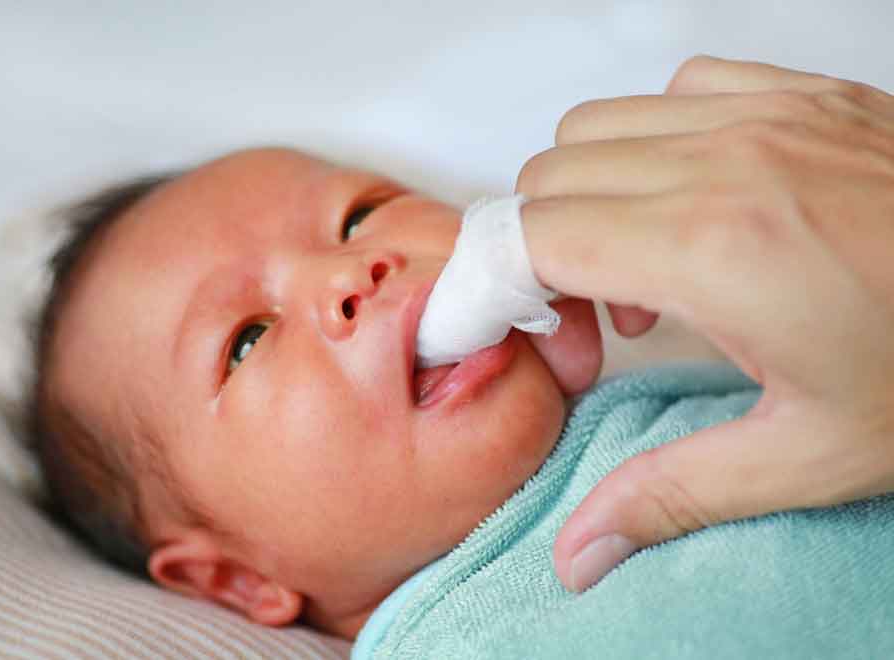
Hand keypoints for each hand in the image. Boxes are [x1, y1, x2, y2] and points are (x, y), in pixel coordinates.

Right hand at [515, 56, 893, 591]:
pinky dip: (648, 144)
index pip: (530, 236)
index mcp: (716, 250)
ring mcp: (767, 115)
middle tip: (592, 327)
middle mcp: (729, 162)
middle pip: (545, 181)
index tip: (513, 336)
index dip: (493, 290)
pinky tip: (690, 202)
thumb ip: (673, 494)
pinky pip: (671, 93)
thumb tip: (583, 549)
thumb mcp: (809, 454)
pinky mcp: (801, 95)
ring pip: (592, 129)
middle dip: (537, 258)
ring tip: (642, 268)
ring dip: (584, 198)